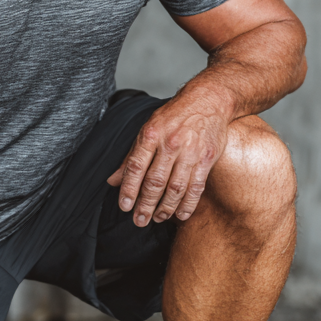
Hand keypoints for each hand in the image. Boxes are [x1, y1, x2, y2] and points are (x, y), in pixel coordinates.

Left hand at [107, 89, 230, 224]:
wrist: (208, 100)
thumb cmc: (174, 116)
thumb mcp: (148, 129)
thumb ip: (131, 156)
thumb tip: (113, 180)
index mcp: (151, 135)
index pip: (135, 167)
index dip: (128, 189)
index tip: (124, 206)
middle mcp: (170, 144)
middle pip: (155, 181)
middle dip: (145, 205)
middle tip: (139, 220)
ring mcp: (190, 152)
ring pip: (175, 188)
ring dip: (165, 208)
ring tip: (158, 219)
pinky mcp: (207, 159)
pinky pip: (196, 187)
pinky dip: (188, 204)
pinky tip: (181, 215)